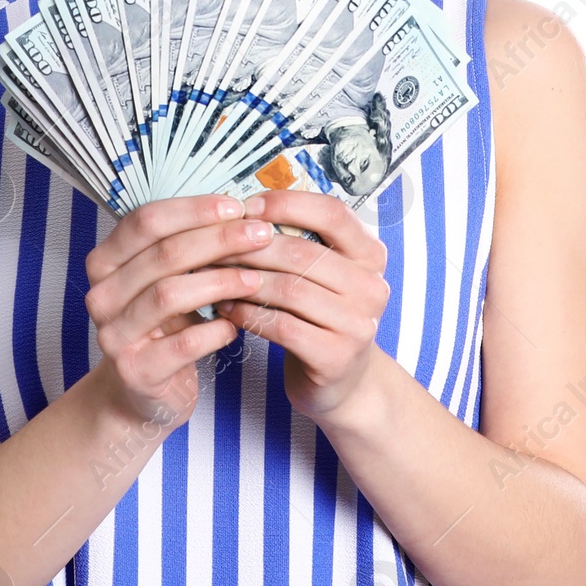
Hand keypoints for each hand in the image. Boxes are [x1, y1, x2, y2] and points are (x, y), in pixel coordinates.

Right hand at [84, 193, 276, 431]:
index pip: (147, 221)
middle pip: (163, 254)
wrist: (141, 393)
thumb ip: (187, 246)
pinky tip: (237, 324)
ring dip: (220, 282)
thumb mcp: (165, 280)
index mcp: (105, 261)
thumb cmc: (163, 326)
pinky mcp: (135, 371)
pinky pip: (183, 344)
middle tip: (260, 235)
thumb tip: (240, 209)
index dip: (194, 210)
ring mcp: (114, 335)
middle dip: (218, 240)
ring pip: (170, 294)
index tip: (238, 206)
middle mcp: (101, 295)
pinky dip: (216, 331)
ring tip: (256, 279)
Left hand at [213, 189, 391, 422]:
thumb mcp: (322, 273)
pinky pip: (281, 325)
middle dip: (251, 246)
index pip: (332, 213)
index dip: (287, 204)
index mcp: (370, 255)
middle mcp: (371, 287)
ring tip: (214, 276)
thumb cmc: (320, 316)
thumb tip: (244, 210)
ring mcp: (358, 324)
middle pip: (302, 252)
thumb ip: (298, 240)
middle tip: (214, 244)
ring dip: (243, 280)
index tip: (248, 207)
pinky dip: (247, 314)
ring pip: (289, 289)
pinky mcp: (336, 357)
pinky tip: (227, 309)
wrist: (343, 381)